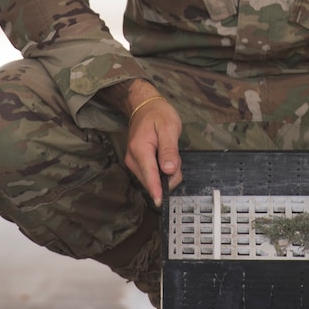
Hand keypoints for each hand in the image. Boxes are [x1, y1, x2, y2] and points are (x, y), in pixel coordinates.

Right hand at [116, 80, 181, 205]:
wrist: (144, 106)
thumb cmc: (158, 114)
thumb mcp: (169, 128)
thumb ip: (169, 150)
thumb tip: (168, 170)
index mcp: (140, 149)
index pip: (149, 175)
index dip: (156, 190)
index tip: (161, 202)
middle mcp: (133, 158)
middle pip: (152, 180)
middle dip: (168, 177)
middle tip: (175, 158)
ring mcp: (133, 162)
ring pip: (151, 179)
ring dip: (164, 174)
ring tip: (169, 155)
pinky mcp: (135, 163)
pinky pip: (149, 174)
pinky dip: (160, 171)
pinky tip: (164, 159)